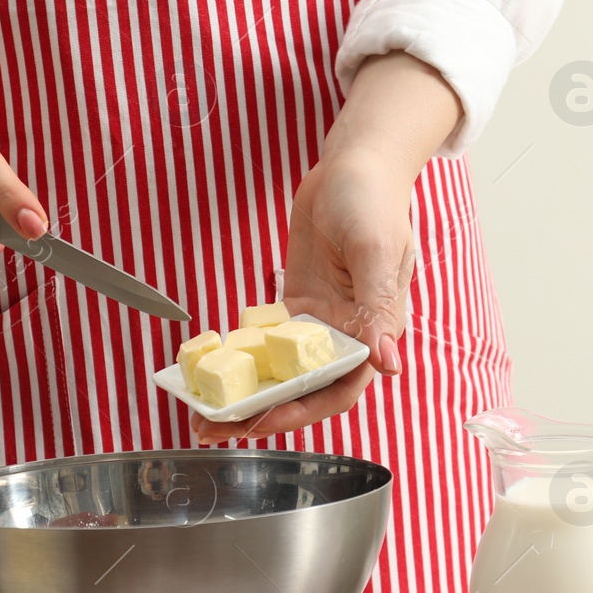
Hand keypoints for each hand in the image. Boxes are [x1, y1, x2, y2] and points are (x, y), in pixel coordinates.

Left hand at [191, 51, 460, 443]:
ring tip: (204, 410)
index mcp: (376, 331)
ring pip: (282, 374)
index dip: (303, 410)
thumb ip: (380, 307)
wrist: (353, 165)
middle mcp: (347, 336)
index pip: (340, 389)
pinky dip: (241, 358)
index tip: (263, 420)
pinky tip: (209, 368)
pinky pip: (266, 342)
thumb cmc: (373, 201)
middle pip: (304, 391)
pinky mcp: (296, 306)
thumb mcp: (376, 250)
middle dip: (261, 414)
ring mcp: (319, 323)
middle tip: (214, 427)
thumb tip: (388, 363)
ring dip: (247, 394)